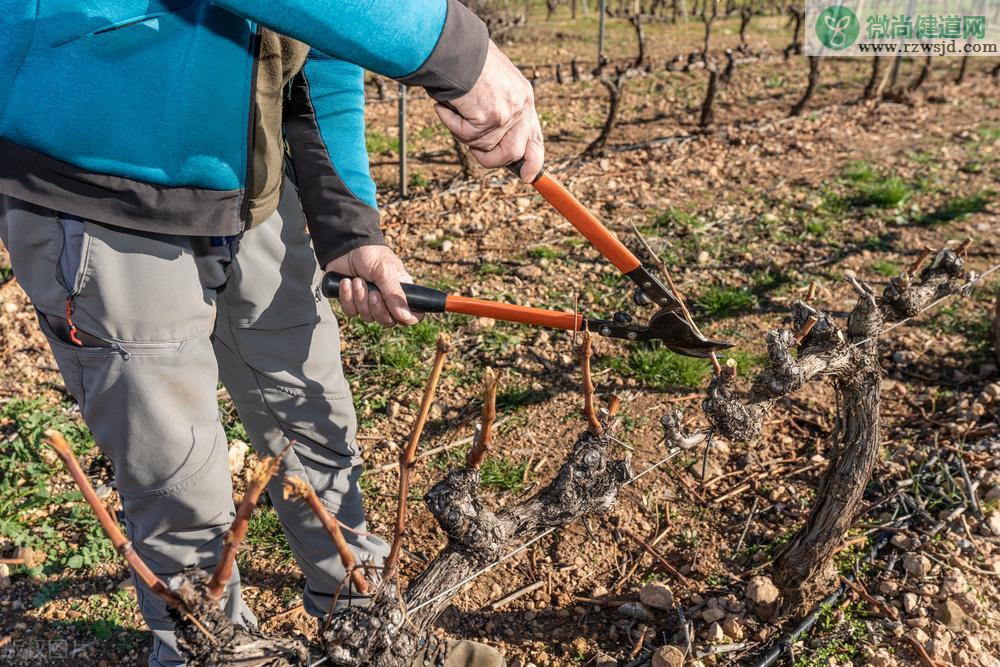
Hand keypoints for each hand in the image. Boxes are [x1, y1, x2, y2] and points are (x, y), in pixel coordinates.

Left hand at [326, 246, 421, 326]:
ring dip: (360, 299)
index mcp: (402, 292)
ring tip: (357, 280)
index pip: (412, 315)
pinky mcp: (353, 302)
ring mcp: (369, 303)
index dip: (407, 319)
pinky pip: (351, 312)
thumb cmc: (371, 255)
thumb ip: (395, 294)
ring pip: (368, 317)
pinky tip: (346, 282)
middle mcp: (387, 300)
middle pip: (388, 321)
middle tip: (372, 292)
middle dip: (377, 308)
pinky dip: (347, 297)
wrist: (345, 247)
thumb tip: (405, 317)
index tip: (398, 314)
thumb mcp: (385, 271)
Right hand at [435, 41, 543, 182]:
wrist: (456, 48)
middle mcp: (522, 107)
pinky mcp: (490, 117)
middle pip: (512, 153)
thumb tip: (489, 145)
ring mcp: (507, 113)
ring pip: (485, 147)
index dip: (533, 161)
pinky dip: (451, 121)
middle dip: (490, 158)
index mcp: (524, 99)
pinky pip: (466, 136)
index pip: (535, 137)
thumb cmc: (467, 62)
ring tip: (454, 111)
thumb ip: (498, 111)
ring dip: (465, 135)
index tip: (527, 177)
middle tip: (472, 146)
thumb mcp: (492, 87)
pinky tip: (446, 104)